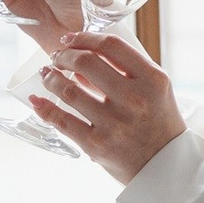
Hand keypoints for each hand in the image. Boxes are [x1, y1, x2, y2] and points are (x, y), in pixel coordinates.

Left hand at [26, 31, 186, 183]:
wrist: (166, 165)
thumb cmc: (158, 121)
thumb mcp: (156, 89)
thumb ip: (128, 69)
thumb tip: (84, 52)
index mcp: (153, 80)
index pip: (112, 46)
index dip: (84, 37)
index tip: (70, 39)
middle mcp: (135, 99)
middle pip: (86, 62)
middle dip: (63, 56)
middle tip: (56, 57)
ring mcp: (114, 123)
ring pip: (69, 91)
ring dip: (50, 78)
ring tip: (46, 75)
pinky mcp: (97, 145)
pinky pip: (62, 121)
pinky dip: (44, 108)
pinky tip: (36, 100)